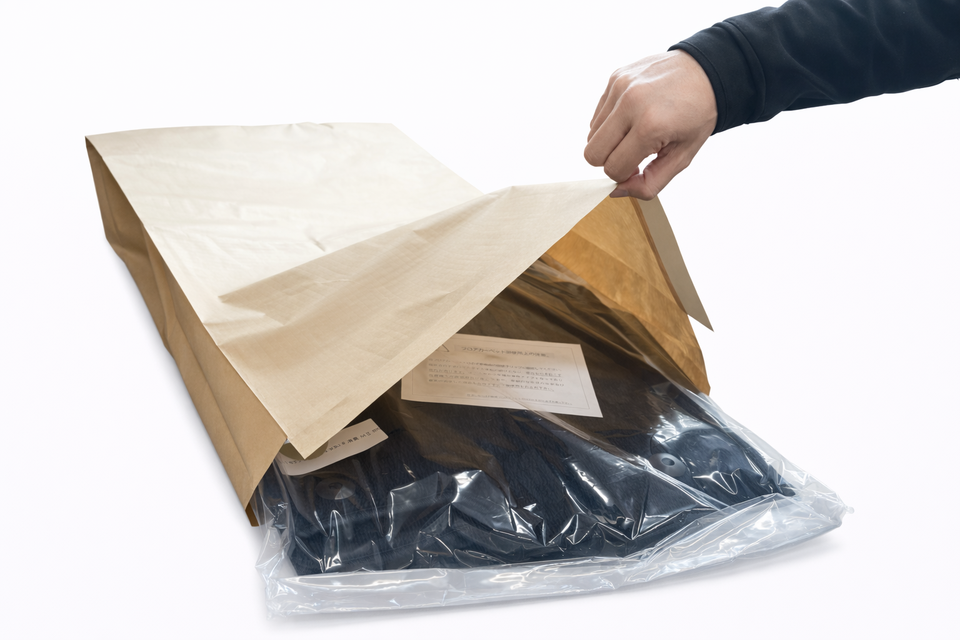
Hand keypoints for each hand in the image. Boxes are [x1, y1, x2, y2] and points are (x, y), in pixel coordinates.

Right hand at [585, 51, 717, 199]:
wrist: (708, 72)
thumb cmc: (697, 116)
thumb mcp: (682, 158)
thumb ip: (649, 183)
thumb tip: (616, 190)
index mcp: (650, 126)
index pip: (613, 168)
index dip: (624, 174)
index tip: (639, 166)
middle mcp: (630, 103)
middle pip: (592, 154)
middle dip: (610, 161)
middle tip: (632, 153)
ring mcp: (620, 87)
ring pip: (591, 134)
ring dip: (610, 141)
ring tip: (635, 132)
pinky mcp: (615, 77)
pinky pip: (598, 115)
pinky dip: (611, 123)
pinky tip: (633, 116)